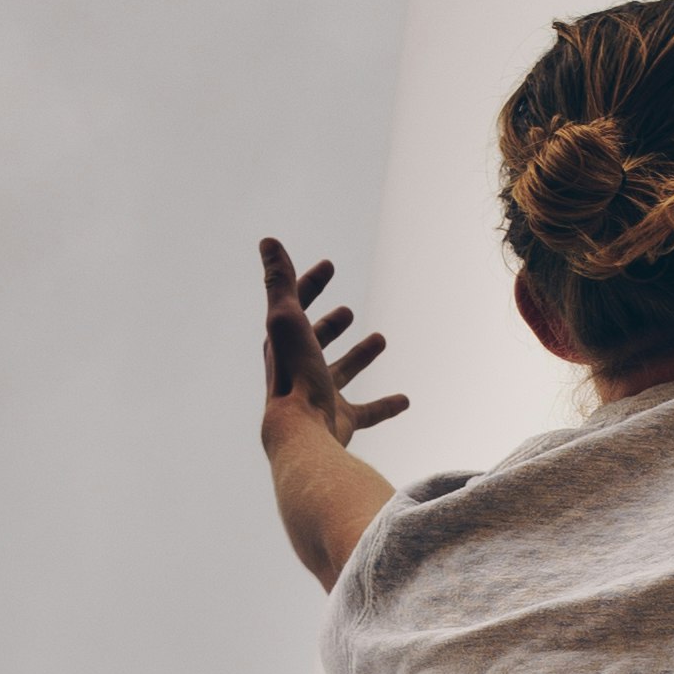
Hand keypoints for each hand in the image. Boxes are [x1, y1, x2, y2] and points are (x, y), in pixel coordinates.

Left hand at [258, 237, 404, 463]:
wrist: (302, 433)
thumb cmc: (294, 373)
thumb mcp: (287, 318)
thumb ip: (279, 282)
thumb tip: (268, 240)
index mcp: (285, 343)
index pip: (294, 306)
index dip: (308, 284)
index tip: (329, 266)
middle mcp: (300, 370)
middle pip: (315, 342)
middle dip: (329, 326)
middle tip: (347, 312)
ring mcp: (320, 396)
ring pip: (342, 373)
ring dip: (359, 357)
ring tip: (381, 340)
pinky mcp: (339, 421)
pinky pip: (366, 413)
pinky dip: (385, 406)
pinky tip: (405, 400)